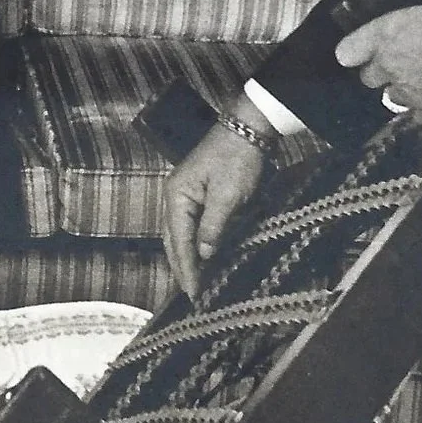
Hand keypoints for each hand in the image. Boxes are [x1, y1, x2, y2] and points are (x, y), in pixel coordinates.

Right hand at [162, 116, 268, 295]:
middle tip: (193, 294)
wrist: (248, 128)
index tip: (194, 293)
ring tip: (196, 280)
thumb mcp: (229, 195)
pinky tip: (203, 255)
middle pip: (173, 239)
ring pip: (180, 233)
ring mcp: (184, 193)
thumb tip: (203, 255)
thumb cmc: (238, 159)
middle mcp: (174, 196)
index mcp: (176, 196)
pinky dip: (195, 243)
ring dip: (187, 257)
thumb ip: (213, 227)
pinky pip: (191, 225)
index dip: (187, 269)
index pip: (179, 241)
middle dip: (182, 267)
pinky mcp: (198, 193)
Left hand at [335, 0, 421, 121]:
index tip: (360, 51)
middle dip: (379, 72)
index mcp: (387, 35)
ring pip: (390, 96)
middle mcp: (389, 66)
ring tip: (419, 82)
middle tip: (398, 63)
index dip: (353, 51)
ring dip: (399, 89)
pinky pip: (416, 114)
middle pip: (368, 77)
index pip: (347, 51)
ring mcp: (407, 93)